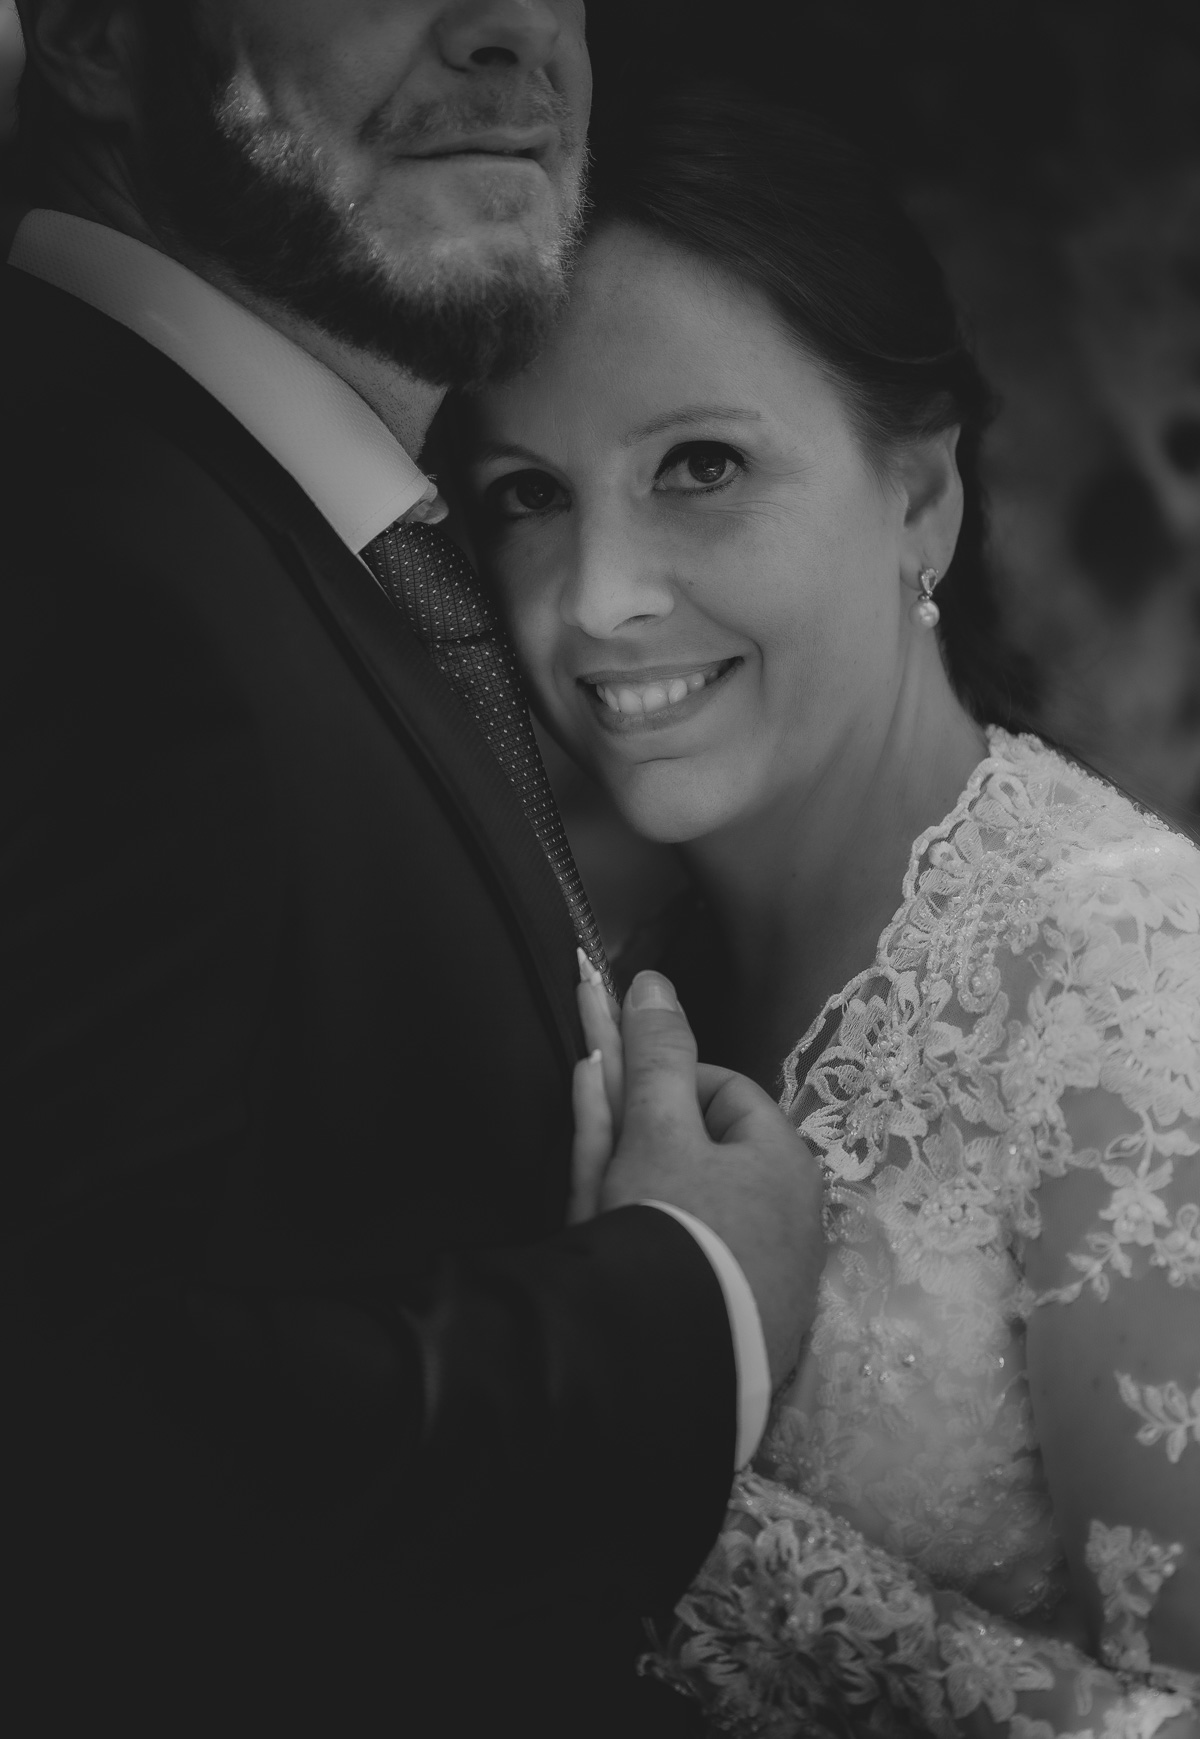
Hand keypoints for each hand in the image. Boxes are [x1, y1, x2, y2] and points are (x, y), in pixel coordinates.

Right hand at [571, 966, 823, 1388]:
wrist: (662, 1367)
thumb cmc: (673, 1225)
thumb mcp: (657, 1130)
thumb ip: (654, 1054)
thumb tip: (652, 979)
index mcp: (784, 1162)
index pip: (722, 1092)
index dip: (663, 1080)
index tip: (616, 1084)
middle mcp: (788, 1217)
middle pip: (696, 1149)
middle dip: (633, 1120)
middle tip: (588, 1102)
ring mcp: (761, 1278)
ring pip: (680, 1203)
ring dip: (625, 1163)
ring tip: (588, 1137)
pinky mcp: (732, 1326)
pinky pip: (682, 1257)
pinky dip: (642, 1227)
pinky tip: (603, 1202)